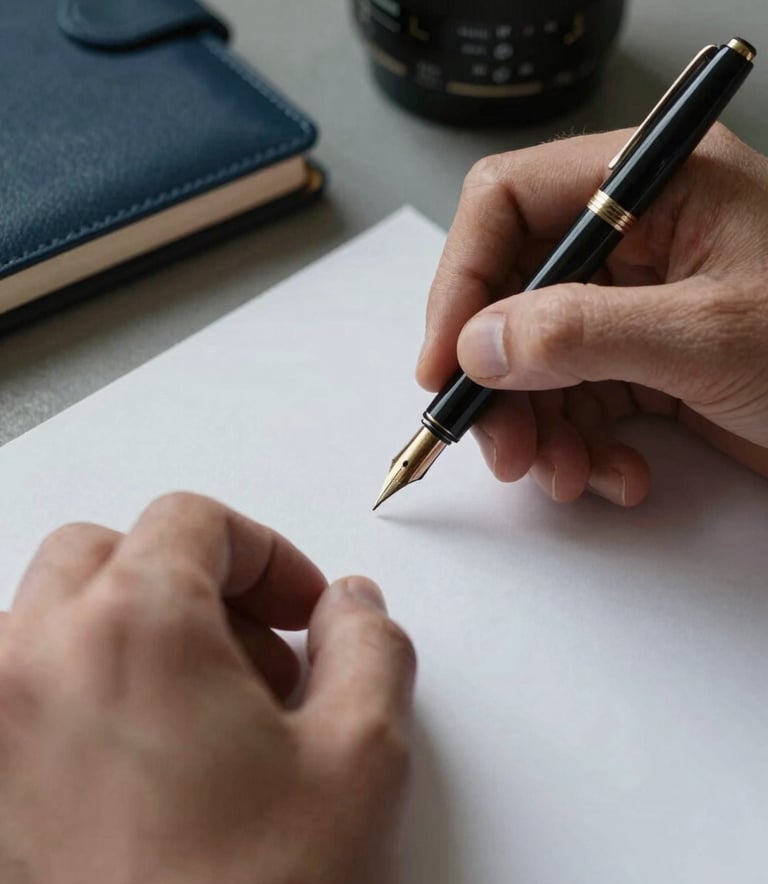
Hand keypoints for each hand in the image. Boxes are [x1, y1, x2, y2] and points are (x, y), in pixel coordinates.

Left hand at [0, 493, 414, 883]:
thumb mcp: (361, 761)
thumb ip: (370, 648)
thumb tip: (352, 609)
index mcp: (133, 627)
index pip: (193, 519)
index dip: (265, 552)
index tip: (299, 608)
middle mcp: (34, 662)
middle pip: (110, 552)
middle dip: (193, 583)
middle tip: (253, 655)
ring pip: (53, 613)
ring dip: (131, 627)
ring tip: (201, 710)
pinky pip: (22, 686)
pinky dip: (83, 683)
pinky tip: (146, 756)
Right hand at [418, 125, 767, 504]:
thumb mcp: (710, 335)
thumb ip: (584, 333)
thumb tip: (479, 346)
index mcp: (652, 185)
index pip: (509, 204)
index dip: (462, 281)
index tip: (443, 361)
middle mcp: (634, 237)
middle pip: (513, 296)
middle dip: (500, 382)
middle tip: (500, 449)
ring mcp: (634, 304)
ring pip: (537, 361)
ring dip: (538, 429)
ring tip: (565, 478)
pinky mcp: (641, 361)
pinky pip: (576, 402)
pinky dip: (582, 448)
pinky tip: (617, 477)